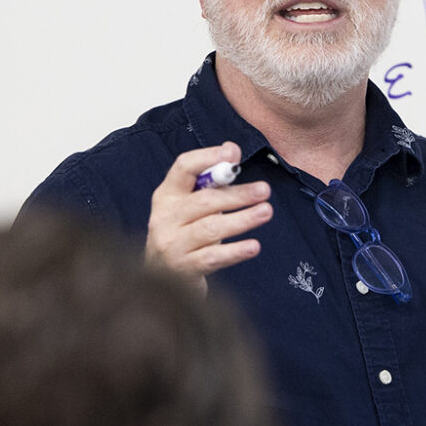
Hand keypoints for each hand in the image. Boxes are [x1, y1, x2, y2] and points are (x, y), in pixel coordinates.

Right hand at [145, 142, 272, 288]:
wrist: (160, 277)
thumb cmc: (184, 232)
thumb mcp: (191, 204)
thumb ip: (212, 179)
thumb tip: (232, 149)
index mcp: (167, 195)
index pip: (183, 168)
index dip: (207, 158)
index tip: (232, 154)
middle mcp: (165, 217)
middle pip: (204, 201)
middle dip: (237, 194)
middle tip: (264, 190)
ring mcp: (172, 244)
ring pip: (210, 228)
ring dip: (241, 219)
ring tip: (265, 212)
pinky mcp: (183, 268)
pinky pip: (212, 257)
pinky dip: (234, 252)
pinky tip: (253, 246)